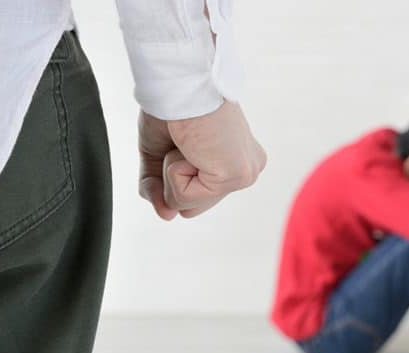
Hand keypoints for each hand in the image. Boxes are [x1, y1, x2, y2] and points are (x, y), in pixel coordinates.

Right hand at [138, 101, 266, 219]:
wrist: (181, 79)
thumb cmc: (171, 108)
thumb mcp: (159, 155)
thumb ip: (159, 188)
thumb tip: (166, 216)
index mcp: (237, 161)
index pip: (196, 197)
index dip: (175, 173)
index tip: (185, 139)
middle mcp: (249, 169)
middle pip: (191, 208)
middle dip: (175, 178)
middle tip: (185, 141)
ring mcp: (246, 174)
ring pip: (186, 206)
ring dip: (173, 171)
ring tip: (188, 140)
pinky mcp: (236, 176)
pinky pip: (184, 197)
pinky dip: (174, 170)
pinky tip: (191, 144)